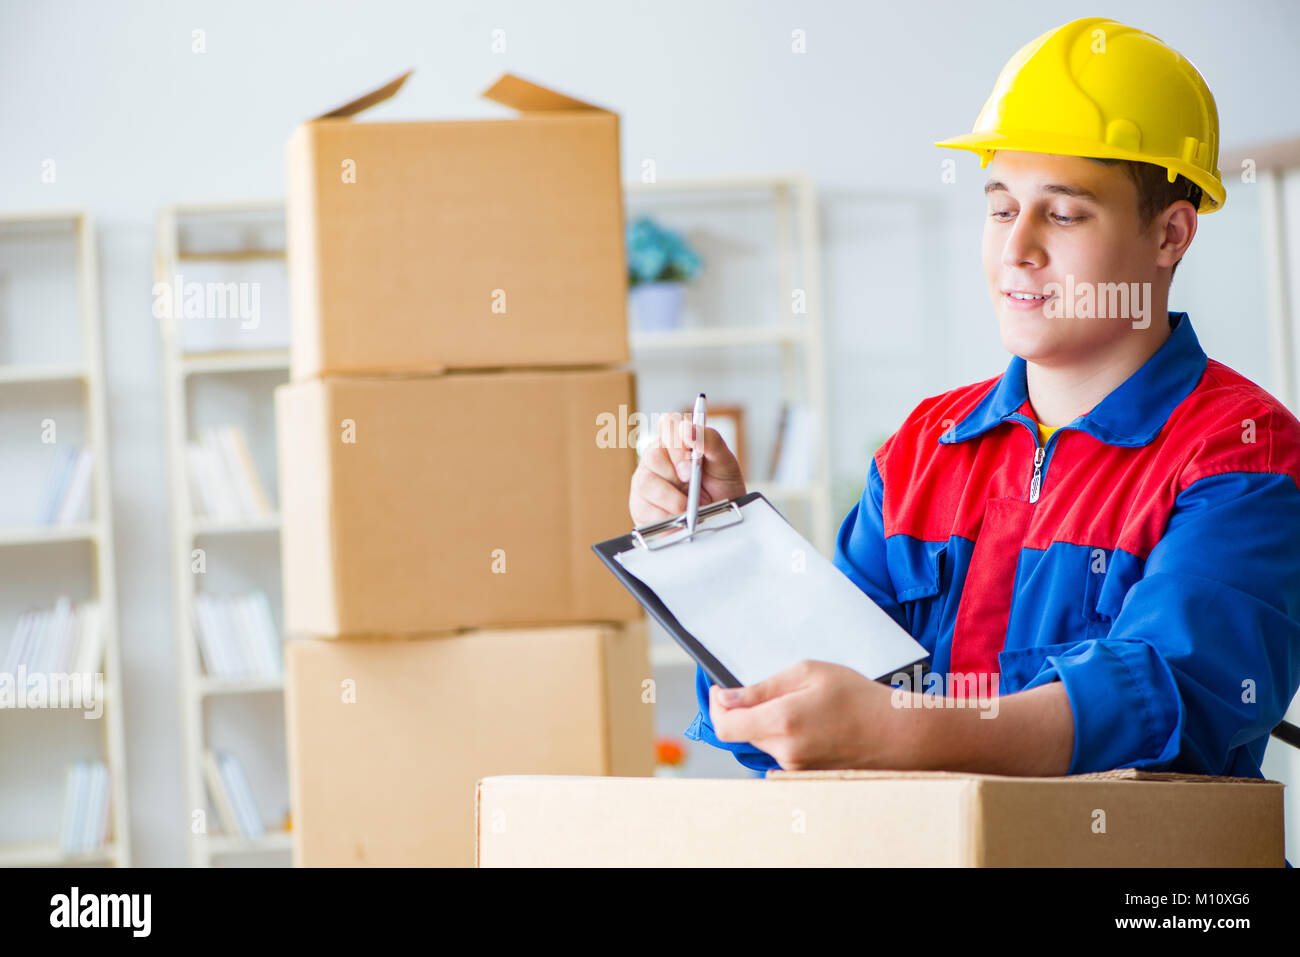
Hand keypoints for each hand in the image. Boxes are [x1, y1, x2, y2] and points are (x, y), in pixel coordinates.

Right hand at [628, 411, 745, 525]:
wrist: (719, 519)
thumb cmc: (720, 487)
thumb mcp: (725, 463)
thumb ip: (710, 441)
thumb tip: (687, 429)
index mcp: (676, 440)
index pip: (667, 424)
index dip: (677, 443)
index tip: (691, 463)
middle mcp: (656, 457)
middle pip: (653, 456)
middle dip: (677, 476)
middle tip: (693, 488)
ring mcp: (645, 480)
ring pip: (646, 483)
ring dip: (673, 499)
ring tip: (690, 508)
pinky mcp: (640, 505)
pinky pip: (645, 509)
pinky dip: (667, 517)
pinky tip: (679, 518)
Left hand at [708, 660, 912, 769]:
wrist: (898, 734)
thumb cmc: (859, 697)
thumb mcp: (809, 673)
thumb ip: (762, 688)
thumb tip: (727, 698)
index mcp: (782, 722)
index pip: (724, 725)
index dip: (716, 707)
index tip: (722, 691)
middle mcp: (784, 751)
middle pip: (741, 733)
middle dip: (744, 711)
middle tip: (767, 691)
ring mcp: (795, 768)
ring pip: (762, 742)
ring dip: (767, 723)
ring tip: (801, 704)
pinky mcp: (805, 775)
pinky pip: (781, 753)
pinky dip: (785, 735)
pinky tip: (811, 722)